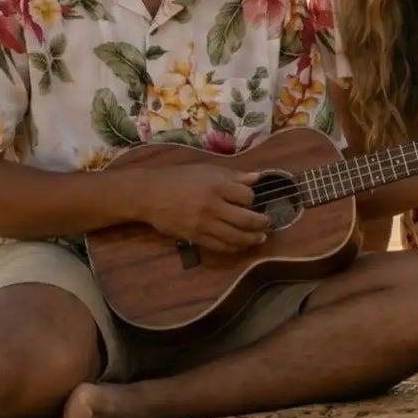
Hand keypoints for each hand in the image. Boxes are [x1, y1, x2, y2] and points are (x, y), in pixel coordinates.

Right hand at [138, 165, 271, 253]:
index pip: (247, 196)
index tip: (251, 200)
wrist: (150, 195)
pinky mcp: (196, 237)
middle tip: (267, 224)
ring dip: (252, 239)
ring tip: (260, 238)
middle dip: (262, 223)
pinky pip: (221, 247)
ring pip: (236, 237)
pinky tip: (240, 245)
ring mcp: (204, 224)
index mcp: (217, 185)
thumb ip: (232, 175)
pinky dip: (234, 247)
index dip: (253, 199)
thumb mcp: (205, 170)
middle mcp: (213, 205)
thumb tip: (257, 177)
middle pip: (247, 219)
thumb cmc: (178, 178)